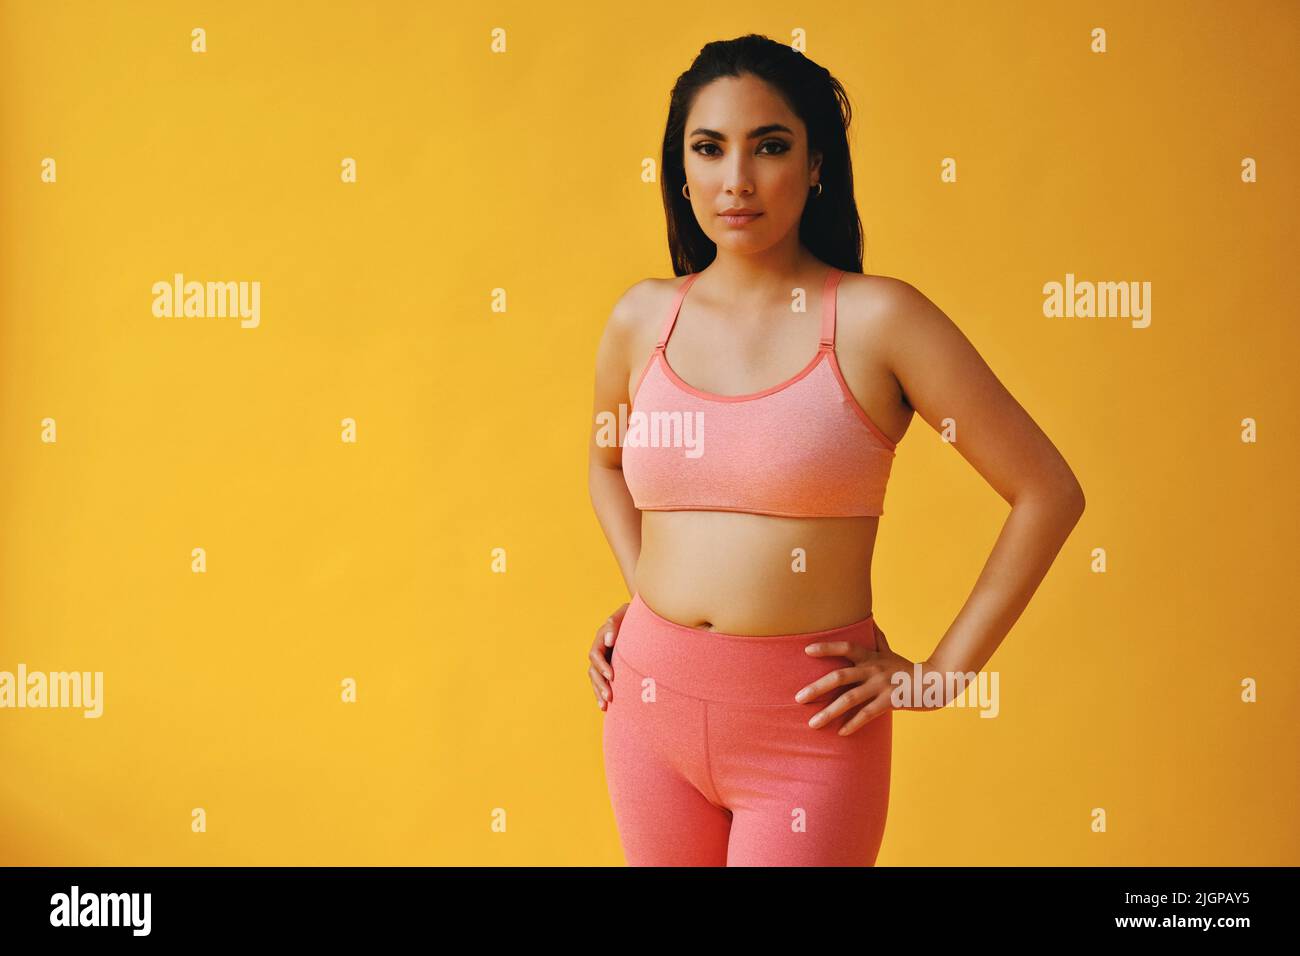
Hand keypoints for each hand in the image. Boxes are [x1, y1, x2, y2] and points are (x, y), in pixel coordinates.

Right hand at [588, 602, 628, 710]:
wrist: (640, 618)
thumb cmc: (633, 614)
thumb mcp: (624, 612)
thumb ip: (614, 622)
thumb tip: (609, 640)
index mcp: (601, 638)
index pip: (595, 655)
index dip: (602, 666)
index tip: (612, 676)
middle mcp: (599, 650)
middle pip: (593, 671)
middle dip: (600, 684)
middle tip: (610, 696)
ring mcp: (603, 660)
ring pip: (595, 679)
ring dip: (599, 692)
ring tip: (606, 704)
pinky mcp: (609, 668)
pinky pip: (601, 683)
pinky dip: (601, 694)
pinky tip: (605, 707)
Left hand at [795, 622, 945, 734]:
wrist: (934, 682)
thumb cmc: (906, 668)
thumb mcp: (890, 651)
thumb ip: (877, 638)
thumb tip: (870, 619)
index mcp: (871, 656)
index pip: (846, 647)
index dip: (826, 648)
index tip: (806, 651)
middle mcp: (873, 669)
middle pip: (840, 676)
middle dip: (817, 687)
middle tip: (798, 698)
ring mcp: (881, 686)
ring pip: (850, 699)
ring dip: (829, 712)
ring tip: (812, 724)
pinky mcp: (890, 702)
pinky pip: (867, 714)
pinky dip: (853, 724)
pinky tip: (840, 732)